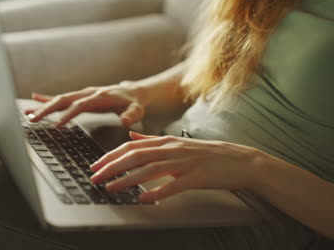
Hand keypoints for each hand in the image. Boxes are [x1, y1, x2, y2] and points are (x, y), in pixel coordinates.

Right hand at [25, 83, 146, 126]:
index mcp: (100, 96)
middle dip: (47, 109)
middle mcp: (88, 93)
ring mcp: (83, 94)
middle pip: (64, 100)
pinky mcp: (80, 96)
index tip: (56, 125)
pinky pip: (62, 97)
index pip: (80, 106)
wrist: (134, 92)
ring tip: (28, 114)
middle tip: (33, 119)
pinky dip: (48, 98)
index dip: (67, 115)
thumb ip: (132, 115)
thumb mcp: (137, 110)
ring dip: (43, 106)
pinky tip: (34, 100)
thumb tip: (125, 121)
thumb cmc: (134, 102)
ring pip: (60, 99)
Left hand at [90, 132, 262, 201]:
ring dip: (127, 179)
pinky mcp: (196, 177)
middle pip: (135, 156)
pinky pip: (173, 185)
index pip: (131, 146)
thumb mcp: (176, 143)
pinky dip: (157, 192)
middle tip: (95, 178)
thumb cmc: (205, 154)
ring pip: (150, 169)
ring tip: (111, 188)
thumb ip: (151, 140)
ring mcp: (184, 163)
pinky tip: (144, 198)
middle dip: (112, 167)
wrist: (237, 160)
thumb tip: (131, 135)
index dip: (111, 156)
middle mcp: (171, 149)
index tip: (95, 165)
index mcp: (165, 141)